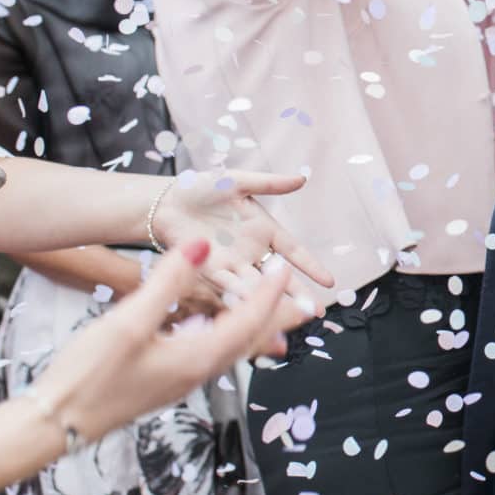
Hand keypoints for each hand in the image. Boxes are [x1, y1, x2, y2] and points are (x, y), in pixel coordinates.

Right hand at [31, 241, 304, 442]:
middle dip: (280, 319)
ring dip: (257, 328)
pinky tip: (217, 329)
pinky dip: (227, 336)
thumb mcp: (129, 321)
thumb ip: (168, 281)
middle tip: (310, 304)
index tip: (285, 267)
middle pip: (252, 339)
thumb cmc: (89, 374)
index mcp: (198, 357)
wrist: (57, 424)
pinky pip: (212, 354)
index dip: (270, 292)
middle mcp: (199, 371)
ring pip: (233, 349)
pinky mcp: (167, 381)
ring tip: (275, 314)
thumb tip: (203, 245)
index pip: (249, 319)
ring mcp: (183, 380)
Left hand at [150, 172, 333, 296]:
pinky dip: (240, 294)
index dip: (311, 266)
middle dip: (298, 294)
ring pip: (257, 285)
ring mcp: (232, 263)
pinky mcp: (209, 270)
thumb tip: (302, 179)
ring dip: (271, 301)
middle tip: (317, 312)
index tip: (330, 282)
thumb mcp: (238, 182)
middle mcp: (251, 251)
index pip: (293, 251)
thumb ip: (269, 184)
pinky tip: (253, 306)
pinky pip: (228, 284)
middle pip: (279, 277)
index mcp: (263, 229)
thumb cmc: (201, 189)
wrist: (164, 201)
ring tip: (289, 316)